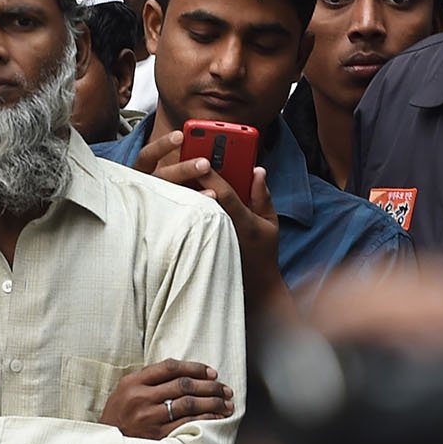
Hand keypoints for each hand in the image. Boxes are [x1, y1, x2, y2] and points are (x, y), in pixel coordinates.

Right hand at [99, 358, 233, 437]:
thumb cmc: (119, 415)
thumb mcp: (125, 390)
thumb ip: (149, 379)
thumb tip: (184, 372)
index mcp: (134, 382)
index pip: (170, 367)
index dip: (194, 367)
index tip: (212, 372)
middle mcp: (141, 398)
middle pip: (183, 385)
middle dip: (209, 386)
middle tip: (225, 388)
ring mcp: (149, 418)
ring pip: (188, 404)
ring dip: (212, 402)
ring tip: (226, 403)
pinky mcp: (157, 436)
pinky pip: (186, 424)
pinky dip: (204, 419)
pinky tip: (216, 418)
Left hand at [139, 134, 286, 311]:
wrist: (254, 288)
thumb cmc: (263, 252)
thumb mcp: (270, 222)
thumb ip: (262, 195)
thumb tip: (257, 169)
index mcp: (242, 221)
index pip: (222, 193)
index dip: (211, 174)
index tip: (204, 155)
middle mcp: (221, 229)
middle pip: (200, 198)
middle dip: (192, 176)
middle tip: (184, 154)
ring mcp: (206, 238)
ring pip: (188, 210)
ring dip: (181, 188)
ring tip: (174, 167)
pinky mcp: (196, 245)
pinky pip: (184, 221)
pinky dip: (178, 204)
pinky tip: (172, 189)